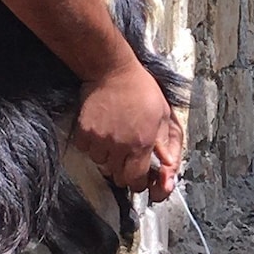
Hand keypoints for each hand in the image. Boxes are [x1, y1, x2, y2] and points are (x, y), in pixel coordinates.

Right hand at [73, 61, 181, 197]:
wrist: (113, 71)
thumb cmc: (142, 91)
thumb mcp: (163, 117)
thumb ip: (167, 146)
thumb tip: (169, 169)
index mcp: (142, 144)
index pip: (136, 181)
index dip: (139, 182)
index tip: (139, 176)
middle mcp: (120, 146)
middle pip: (118, 176)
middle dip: (124, 171)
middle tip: (127, 156)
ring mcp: (100, 139)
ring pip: (101, 164)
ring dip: (107, 158)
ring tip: (114, 140)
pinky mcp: (84, 131)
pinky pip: (86, 151)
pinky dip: (92, 147)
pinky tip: (101, 133)